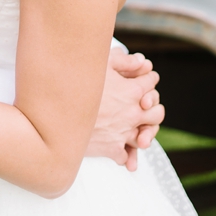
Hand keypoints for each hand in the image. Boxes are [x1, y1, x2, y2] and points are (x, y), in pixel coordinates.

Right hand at [87, 50, 165, 170]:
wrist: (58, 114)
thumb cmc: (77, 83)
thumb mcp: (101, 64)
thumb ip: (125, 61)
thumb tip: (142, 60)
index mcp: (132, 91)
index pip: (151, 82)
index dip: (149, 78)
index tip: (146, 79)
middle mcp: (132, 113)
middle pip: (157, 113)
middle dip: (153, 108)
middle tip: (145, 106)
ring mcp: (123, 132)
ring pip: (146, 137)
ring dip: (144, 134)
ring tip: (139, 133)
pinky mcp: (111, 148)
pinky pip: (125, 155)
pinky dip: (124, 154)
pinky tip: (120, 150)